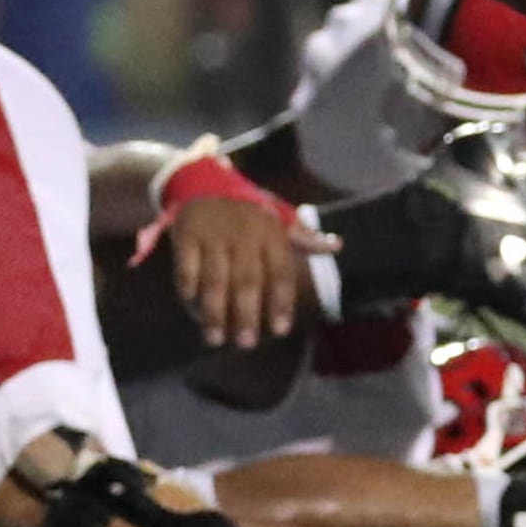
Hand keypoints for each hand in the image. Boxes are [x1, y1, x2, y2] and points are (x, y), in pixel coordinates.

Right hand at [136, 150, 336, 349]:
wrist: (206, 183)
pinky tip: (192, 308)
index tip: (281, 330)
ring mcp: (214, 236)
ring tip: (215, 339)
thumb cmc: (250, 211)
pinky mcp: (187, 235)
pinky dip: (188, 288)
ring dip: (214, 312)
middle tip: (247, 343)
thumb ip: (305, 237)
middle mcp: (244, 235)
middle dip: (247, 315)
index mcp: (271, 233)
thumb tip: (338, 246)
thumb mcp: (280, 218)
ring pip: (214, 279)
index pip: (281, 272)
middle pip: (247, 281)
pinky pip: (186, 267)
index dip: (282, 302)